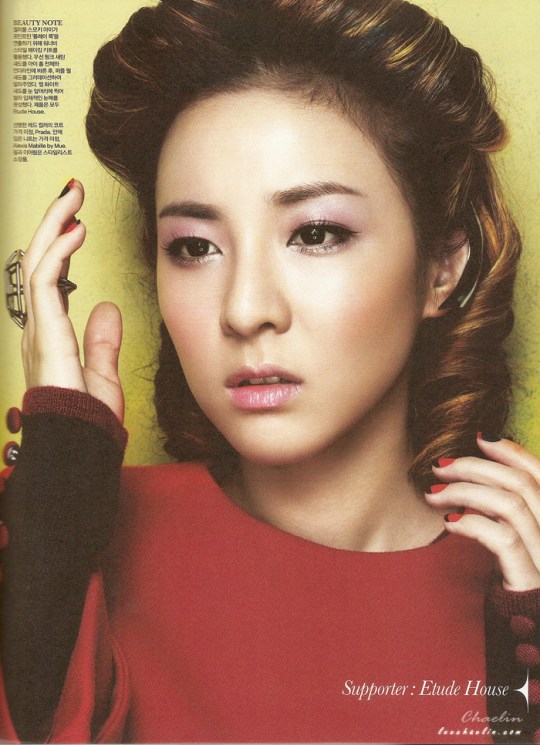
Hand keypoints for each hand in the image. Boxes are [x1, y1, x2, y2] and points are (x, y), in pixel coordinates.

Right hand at [21, 179, 123, 422]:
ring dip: (53, 225)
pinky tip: (75, 230)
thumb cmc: (88, 419)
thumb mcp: (101, 373)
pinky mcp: (44, 331)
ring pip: (35, 261)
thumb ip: (102, 341)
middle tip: (72, 192)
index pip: (48, 277)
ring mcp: (36, 327)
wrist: (82, 445)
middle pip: (37, 261)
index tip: (78, 221)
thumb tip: (108, 309)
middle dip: (52, 223)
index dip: (60, 246)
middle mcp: (37, 325)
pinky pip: (44, 281)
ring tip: (72, 198)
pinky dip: (58, 252)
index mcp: (49, 333)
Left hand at [425, 435, 539, 591]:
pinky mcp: (530, 580)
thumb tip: (478, 471)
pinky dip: (473, 523)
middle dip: (476, 466)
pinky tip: (448, 522)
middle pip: (521, 483)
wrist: (532, 633)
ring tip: (433, 493)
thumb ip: (509, 508)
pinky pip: (503, 539)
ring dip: (465, 491)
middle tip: (440, 466)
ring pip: (511, 504)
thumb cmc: (521, 580)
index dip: (512, 451)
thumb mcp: (522, 538)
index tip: (479, 437)